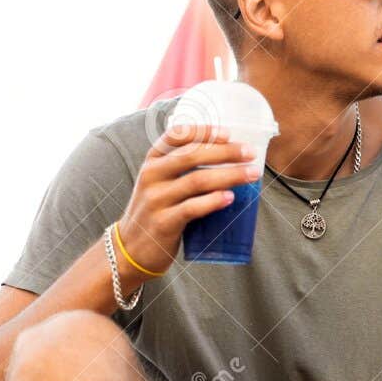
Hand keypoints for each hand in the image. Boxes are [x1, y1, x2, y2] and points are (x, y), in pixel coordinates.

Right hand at [114, 125, 258, 279]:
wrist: (130, 249)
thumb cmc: (155, 212)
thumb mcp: (160, 184)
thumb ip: (182, 170)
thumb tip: (228, 158)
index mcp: (152, 161)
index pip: (176, 136)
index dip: (203, 132)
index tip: (228, 133)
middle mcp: (151, 176)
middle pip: (192, 156)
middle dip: (225, 152)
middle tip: (250, 153)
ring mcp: (156, 199)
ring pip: (197, 181)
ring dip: (229, 175)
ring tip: (251, 174)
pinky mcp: (164, 223)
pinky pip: (192, 208)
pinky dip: (213, 201)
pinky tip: (231, 197)